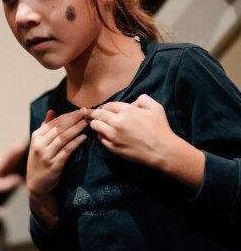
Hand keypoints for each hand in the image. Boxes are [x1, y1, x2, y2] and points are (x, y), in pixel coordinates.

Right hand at [27, 109, 87, 227]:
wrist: (37, 185)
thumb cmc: (40, 162)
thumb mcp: (39, 143)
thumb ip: (45, 127)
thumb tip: (52, 111)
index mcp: (36, 136)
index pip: (54, 122)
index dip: (68, 115)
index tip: (80, 110)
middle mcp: (39, 144)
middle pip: (59, 128)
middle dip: (74, 119)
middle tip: (86, 112)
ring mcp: (46, 154)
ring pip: (63, 137)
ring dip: (77, 128)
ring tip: (87, 122)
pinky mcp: (54, 164)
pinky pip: (67, 150)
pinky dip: (76, 142)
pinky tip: (84, 137)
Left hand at [89, 94, 203, 188]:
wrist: (162, 151)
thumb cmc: (161, 129)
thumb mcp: (156, 108)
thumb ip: (143, 99)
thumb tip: (132, 102)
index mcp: (127, 110)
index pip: (108, 105)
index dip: (103, 107)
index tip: (101, 108)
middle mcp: (117, 122)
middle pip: (97, 114)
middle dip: (92, 113)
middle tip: (88, 113)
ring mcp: (113, 135)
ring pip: (95, 126)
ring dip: (95, 123)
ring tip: (96, 123)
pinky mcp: (112, 147)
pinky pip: (100, 138)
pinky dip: (100, 135)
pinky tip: (104, 134)